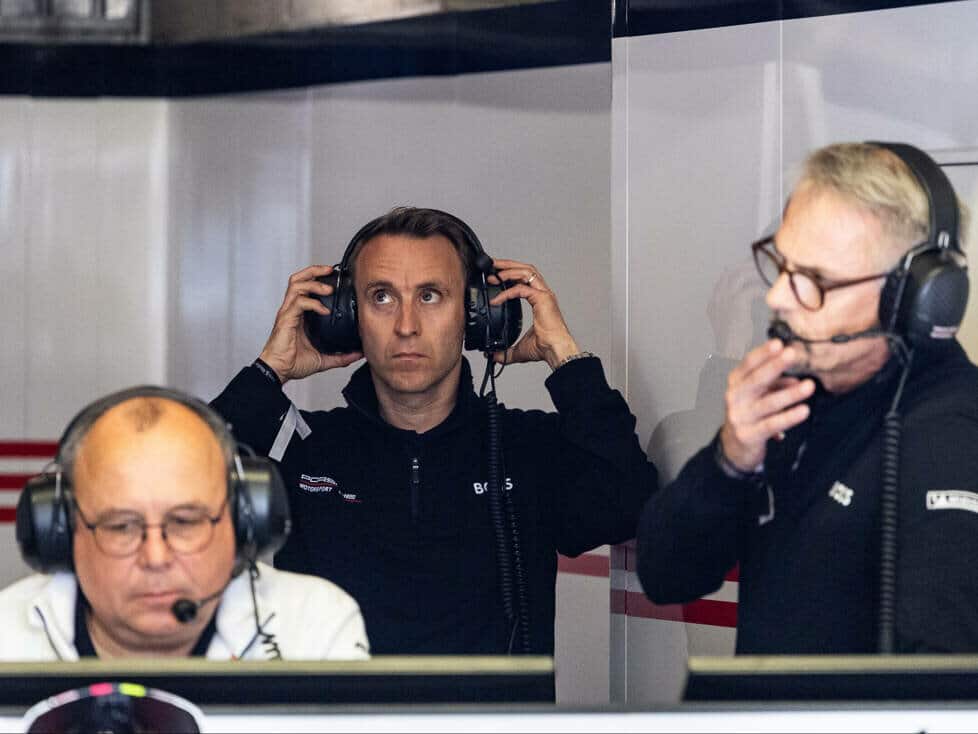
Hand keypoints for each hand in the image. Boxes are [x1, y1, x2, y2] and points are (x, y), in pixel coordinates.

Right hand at [258, 265, 362, 383]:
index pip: (305, 287)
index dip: (318, 278)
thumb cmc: (294, 363)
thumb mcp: (324, 359)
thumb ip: (341, 356)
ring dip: (314, 283)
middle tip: (331, 270)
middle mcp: (292, 309)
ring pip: (296, 285)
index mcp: (299, 314)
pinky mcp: (285, 319)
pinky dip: (312, 303)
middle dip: (315, 270)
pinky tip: (324, 310)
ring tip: (329, 288)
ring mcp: (287, 313)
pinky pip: (298, 303)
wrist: (278, 371)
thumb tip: (359, 354)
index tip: (336, 277)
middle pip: (298, 279)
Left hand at [488, 259, 579, 368]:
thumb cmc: (546, 347)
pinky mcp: (542, 299)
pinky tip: (497, 299)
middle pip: (526, 269)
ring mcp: (544, 294)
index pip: (525, 279)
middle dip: (508, 264)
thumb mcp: (520, 349)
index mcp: (540, 300)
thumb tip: (495, 356)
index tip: (495, 276)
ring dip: (508, 270)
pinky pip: (521, 289)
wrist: (555, 350)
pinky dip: (507, 292)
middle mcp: (543, 294)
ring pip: (526, 272)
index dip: (510, 274)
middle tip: (491, 264)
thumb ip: (506, 351)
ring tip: (493, 272)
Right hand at [719, 339, 814, 471]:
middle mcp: (734, 398)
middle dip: (775, 366)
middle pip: (756, 380)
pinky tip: (803, 410)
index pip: (748, 364)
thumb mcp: (757, 395)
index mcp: (735, 383)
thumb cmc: (748, 414)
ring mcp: (740, 417)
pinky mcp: (748, 435)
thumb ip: (774, 384)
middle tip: (791, 354)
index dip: (763, 354)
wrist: (734, 446)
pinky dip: (789, 417)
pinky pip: (772, 424)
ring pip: (768, 403)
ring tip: (808, 386)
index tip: (778, 343)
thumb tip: (796, 379)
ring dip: (790, 394)